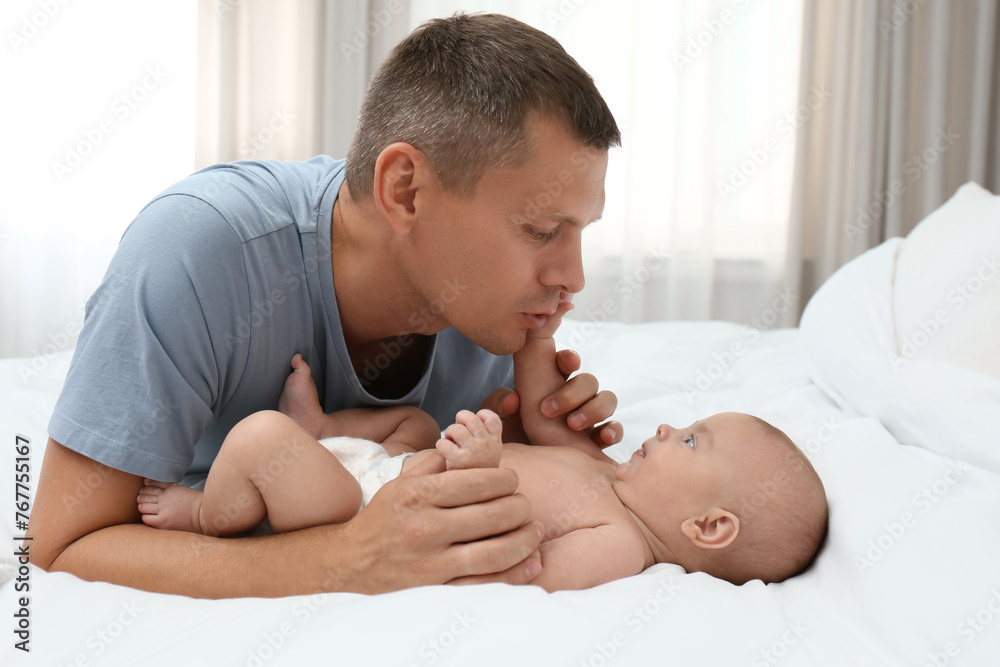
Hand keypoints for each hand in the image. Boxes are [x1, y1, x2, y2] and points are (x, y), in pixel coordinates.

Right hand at [343, 451, 543, 591]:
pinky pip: (486, 583)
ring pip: (496, 551)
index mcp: (419, 496)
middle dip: (519, 507)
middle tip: (524, 505)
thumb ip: (433, 465)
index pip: (477, 482)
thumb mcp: (399, 485)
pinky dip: (515, 574)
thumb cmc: (381, 521)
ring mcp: (432, 563)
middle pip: (493, 515)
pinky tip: (531, 563)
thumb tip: (463, 447)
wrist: (348, 566)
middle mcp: (426, 528)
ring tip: (533, 530)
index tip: (511, 480)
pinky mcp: (437, 591)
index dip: (505, 479)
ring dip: (524, 539)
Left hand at [482, 353, 622, 448]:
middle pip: (588, 380)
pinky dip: (612, 430)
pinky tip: (602, 437)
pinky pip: (614, 428)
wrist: (527, 471)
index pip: (565, 361)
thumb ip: (497, 403)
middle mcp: (573, 397)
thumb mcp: (499, 420)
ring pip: (607, 399)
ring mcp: (588, 417)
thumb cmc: (513, 440)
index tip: (568, 362)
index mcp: (549, 384)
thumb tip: (512, 399)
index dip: (569, 358)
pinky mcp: (598, 440)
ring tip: (572, 425)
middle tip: (548, 410)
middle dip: (572, 392)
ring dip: (594, 409)